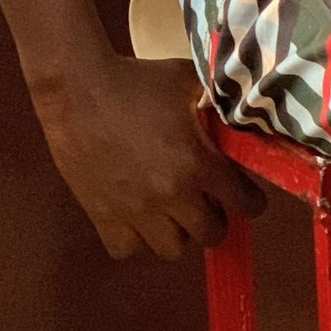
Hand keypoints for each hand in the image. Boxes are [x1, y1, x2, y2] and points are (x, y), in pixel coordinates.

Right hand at [32, 55, 265, 258]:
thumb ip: (220, 104)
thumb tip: (241, 112)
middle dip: (216, 219)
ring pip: (171, 249)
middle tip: (208, 202)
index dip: (251, 201)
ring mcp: (135, 211)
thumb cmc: (138, 81)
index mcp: (198, 163)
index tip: (247, 196)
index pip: (244, 202)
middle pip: (211, 234)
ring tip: (173, 210)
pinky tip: (138, 217)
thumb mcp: (191, 83)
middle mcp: (171, 194)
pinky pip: (127, 249)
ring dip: (178, 232)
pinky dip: (136, 240)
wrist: (79, 90)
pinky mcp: (102, 216)